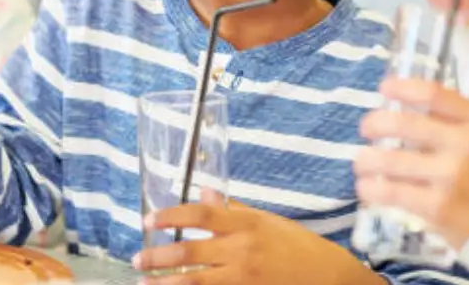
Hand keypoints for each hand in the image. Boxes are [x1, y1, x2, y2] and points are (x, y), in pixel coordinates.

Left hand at [134, 192, 381, 284]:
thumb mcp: (267, 222)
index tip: (149, 220)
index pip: (199, 215)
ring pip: (194, 283)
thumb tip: (203, 193)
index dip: (170, 216)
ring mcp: (244, 279)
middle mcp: (241, 250)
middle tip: (137, 259)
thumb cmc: (299, 247)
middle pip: (189, 252)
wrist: (330, 278)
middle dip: (158, 257)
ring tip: (145, 284)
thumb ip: (232, 211)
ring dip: (165, 284)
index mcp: (246, 225)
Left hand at [354, 79, 468, 248]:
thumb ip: (450, 116)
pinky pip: (391, 192)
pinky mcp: (437, 207)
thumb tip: (401, 101)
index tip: (384, 88)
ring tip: (361, 162)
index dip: (403, 87)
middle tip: (366, 128)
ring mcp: (450, 177)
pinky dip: (371, 188)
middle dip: (375, 123)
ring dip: (365, 159)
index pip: (433, 94)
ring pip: (390, 161)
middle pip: (404, 124)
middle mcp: (465, 145)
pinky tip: (367, 186)